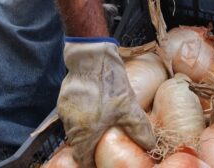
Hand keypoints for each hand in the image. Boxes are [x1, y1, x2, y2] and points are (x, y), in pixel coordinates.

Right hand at [57, 38, 154, 166]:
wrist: (92, 56)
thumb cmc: (109, 83)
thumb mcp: (128, 106)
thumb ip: (138, 129)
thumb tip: (150, 145)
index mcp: (84, 133)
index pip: (82, 159)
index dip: (92, 161)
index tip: (102, 157)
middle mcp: (71, 126)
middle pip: (78, 144)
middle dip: (90, 144)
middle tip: (105, 138)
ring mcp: (65, 112)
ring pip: (74, 129)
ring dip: (86, 128)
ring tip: (101, 121)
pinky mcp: (64, 99)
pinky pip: (72, 114)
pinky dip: (82, 114)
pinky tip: (94, 106)